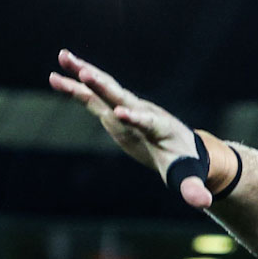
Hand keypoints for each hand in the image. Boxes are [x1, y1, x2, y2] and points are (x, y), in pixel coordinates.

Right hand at [48, 50, 214, 207]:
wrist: (185, 148)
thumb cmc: (186, 163)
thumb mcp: (188, 177)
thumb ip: (193, 188)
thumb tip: (202, 202)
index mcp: (161, 129)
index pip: (148, 122)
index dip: (135, 118)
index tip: (120, 114)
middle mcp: (144, 113)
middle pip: (123, 97)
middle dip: (104, 86)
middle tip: (85, 72)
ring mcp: (128, 109)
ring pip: (105, 89)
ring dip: (85, 73)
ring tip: (63, 57)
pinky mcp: (114, 112)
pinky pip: (93, 97)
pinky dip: (76, 87)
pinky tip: (55, 77)